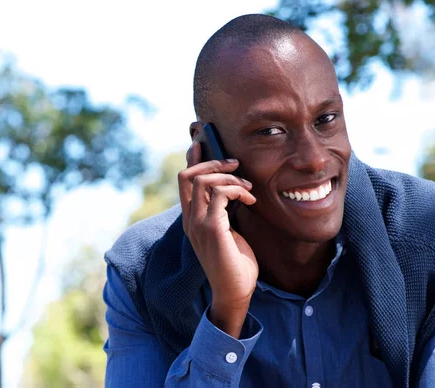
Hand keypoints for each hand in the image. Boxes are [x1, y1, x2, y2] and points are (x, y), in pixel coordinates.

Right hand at [178, 141, 258, 337]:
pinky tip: (251, 199)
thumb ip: (225, 210)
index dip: (192, 159)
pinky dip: (238, 190)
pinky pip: (220, 194)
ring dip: (229, 177)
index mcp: (191, 218)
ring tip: (248, 186)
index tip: (203, 143)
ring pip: (202, 181)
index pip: (184, 182)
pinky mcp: (211, 229)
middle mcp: (189, 219)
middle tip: (235, 163)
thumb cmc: (235, 263)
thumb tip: (234, 187)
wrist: (235, 292)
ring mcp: (197, 224)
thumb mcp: (228, 230)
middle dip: (212, 162)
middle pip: (188, 175)